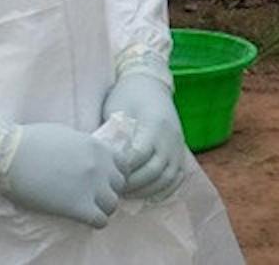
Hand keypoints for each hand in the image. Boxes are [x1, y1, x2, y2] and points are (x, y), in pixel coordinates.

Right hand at [0, 123, 130, 228]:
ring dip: (102, 208)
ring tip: (87, 209)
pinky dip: (95, 222)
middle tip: (93, 196)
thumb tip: (87, 155)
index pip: (123, 165)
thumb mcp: (68, 135)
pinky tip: (82, 218)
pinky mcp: (78, 206)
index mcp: (98, 147)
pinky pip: (100, 220)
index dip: (112, 174)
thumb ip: (84, 146)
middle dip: (108, 191)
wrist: (8, 156)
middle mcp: (101, 166)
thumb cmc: (31, 141)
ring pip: (113, 205)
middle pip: (120, 186)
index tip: (100, 180)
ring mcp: (91, 186)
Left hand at [102, 72, 188, 202]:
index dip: (122, 170)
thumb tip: (98, 163)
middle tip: (112, 190)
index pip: (139, 156)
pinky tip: (147, 194)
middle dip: (132, 185)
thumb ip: (112, 136)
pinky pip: (177, 177)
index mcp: (154, 125)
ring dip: (146, 190)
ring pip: (167, 177)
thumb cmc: (127, 96)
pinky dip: (164, 189)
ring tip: (126, 193)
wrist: (150, 84)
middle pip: (154, 171)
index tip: (106, 176)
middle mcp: (170, 137)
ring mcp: (178, 144)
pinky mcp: (180, 150)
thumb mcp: (116, 111)